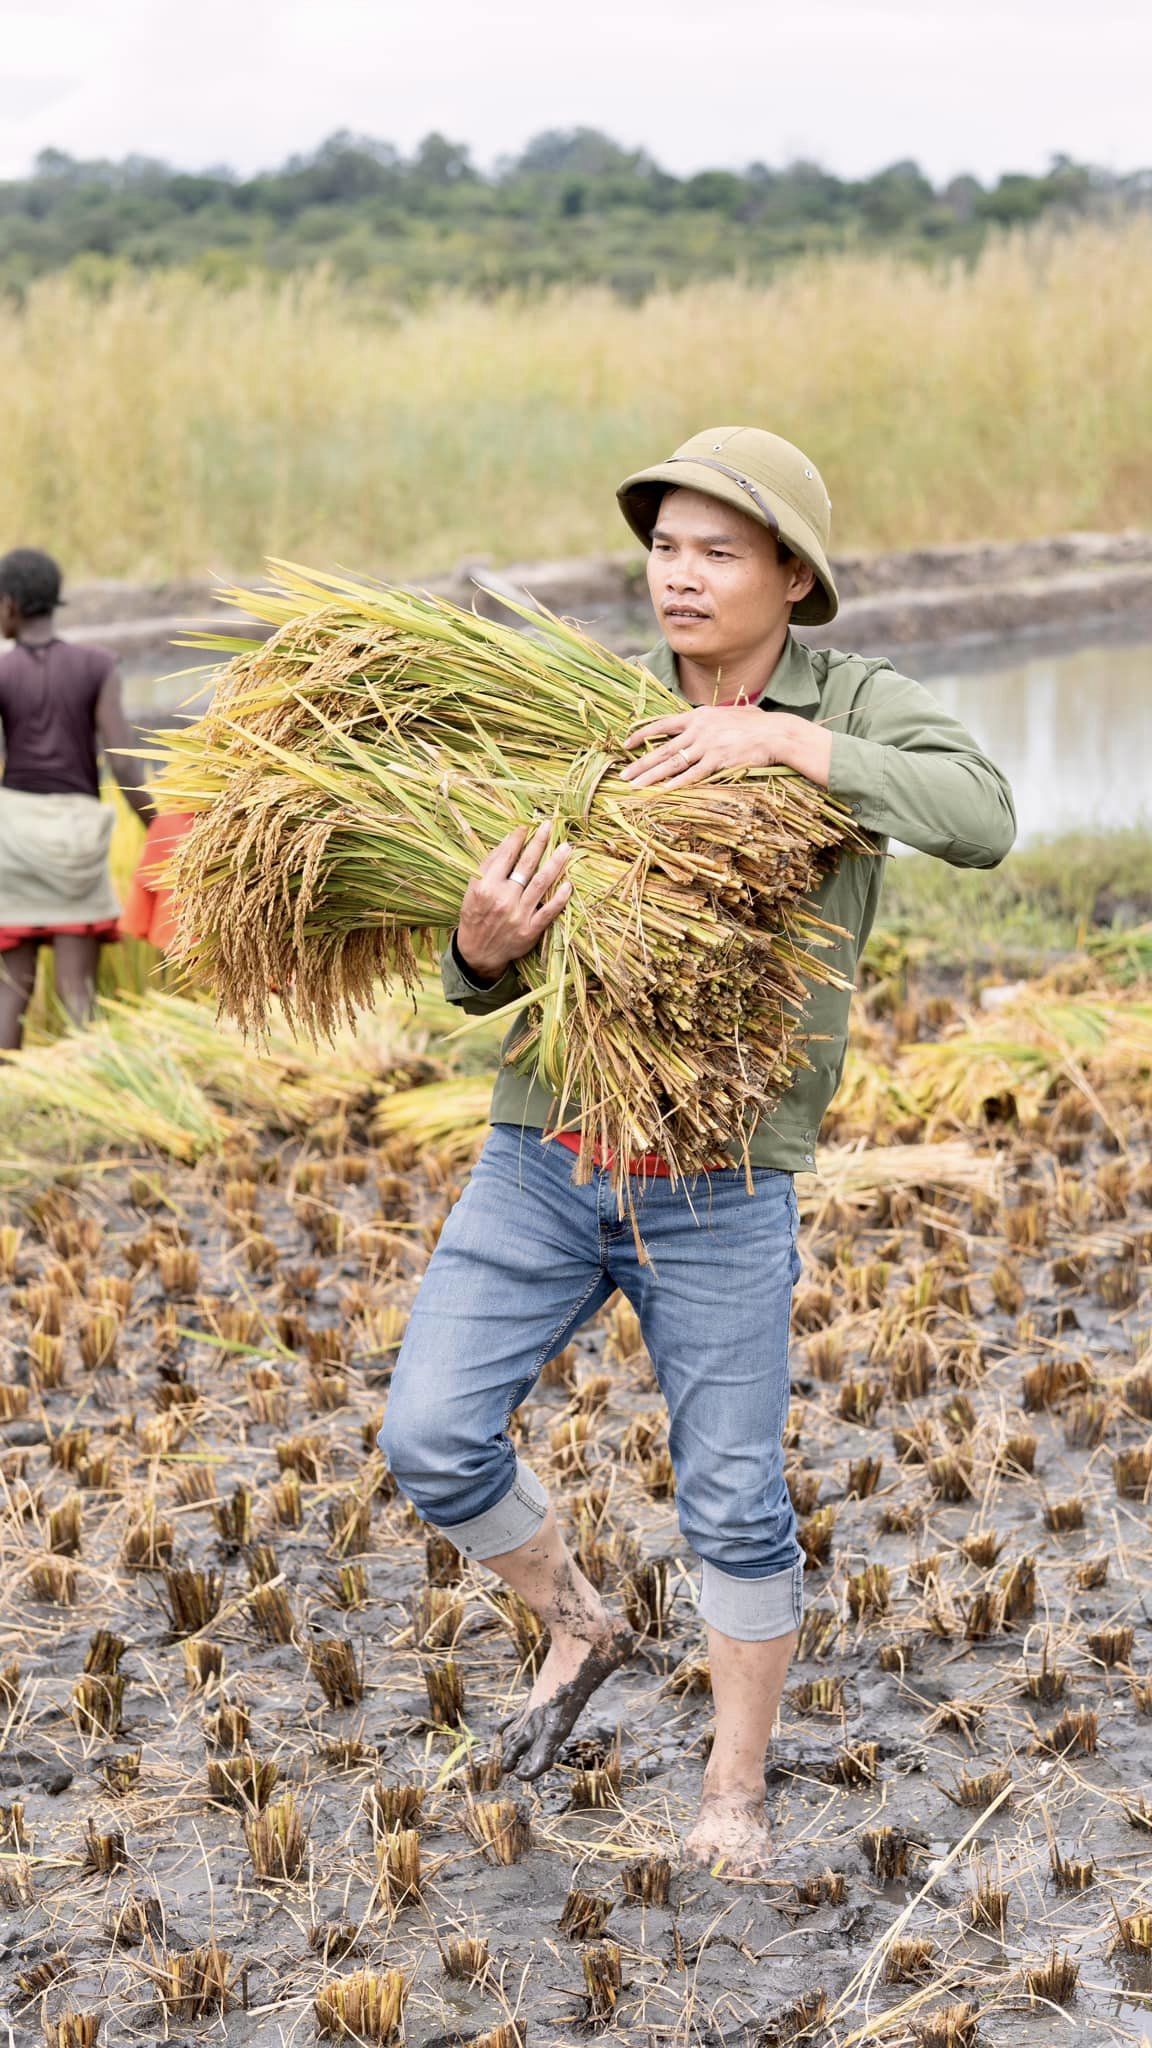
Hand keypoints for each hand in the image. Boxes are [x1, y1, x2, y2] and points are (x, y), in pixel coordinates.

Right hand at [456, 821, 572, 982]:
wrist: (478, 952)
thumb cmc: (475, 916)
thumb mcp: (472, 890)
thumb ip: (488, 866)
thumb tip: (507, 841)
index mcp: (486, 887)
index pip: (506, 857)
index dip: (518, 839)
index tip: (527, 826)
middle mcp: (503, 899)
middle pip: (526, 866)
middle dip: (539, 843)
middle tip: (550, 826)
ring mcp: (518, 915)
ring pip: (541, 884)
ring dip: (555, 863)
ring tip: (566, 848)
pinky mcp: (530, 930)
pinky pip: (549, 911)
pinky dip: (560, 897)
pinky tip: (569, 884)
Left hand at [620, 706, 830, 788]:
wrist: (776, 733)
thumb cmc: (757, 724)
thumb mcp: (729, 713)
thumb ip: (712, 719)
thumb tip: (702, 722)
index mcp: (699, 715)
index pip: (663, 724)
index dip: (642, 734)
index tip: (626, 744)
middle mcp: (699, 729)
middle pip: (662, 749)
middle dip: (640, 764)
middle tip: (622, 776)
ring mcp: (708, 746)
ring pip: (672, 764)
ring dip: (651, 777)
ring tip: (634, 787)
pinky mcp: (718, 761)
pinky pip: (692, 775)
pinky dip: (675, 784)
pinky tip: (661, 792)